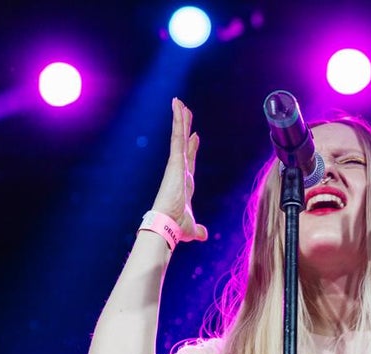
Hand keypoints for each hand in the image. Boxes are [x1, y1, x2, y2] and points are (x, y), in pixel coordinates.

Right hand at [150, 98, 207, 242]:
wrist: (168, 225)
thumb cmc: (176, 228)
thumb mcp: (192, 228)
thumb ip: (198, 230)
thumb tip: (203, 234)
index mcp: (184, 183)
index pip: (188, 161)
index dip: (191, 148)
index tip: (195, 136)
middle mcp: (179, 171)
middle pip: (184, 144)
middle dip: (185, 127)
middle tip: (185, 111)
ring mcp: (176, 165)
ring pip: (179, 136)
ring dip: (180, 119)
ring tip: (180, 102)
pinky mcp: (175, 161)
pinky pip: (177, 137)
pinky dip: (178, 122)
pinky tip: (179, 107)